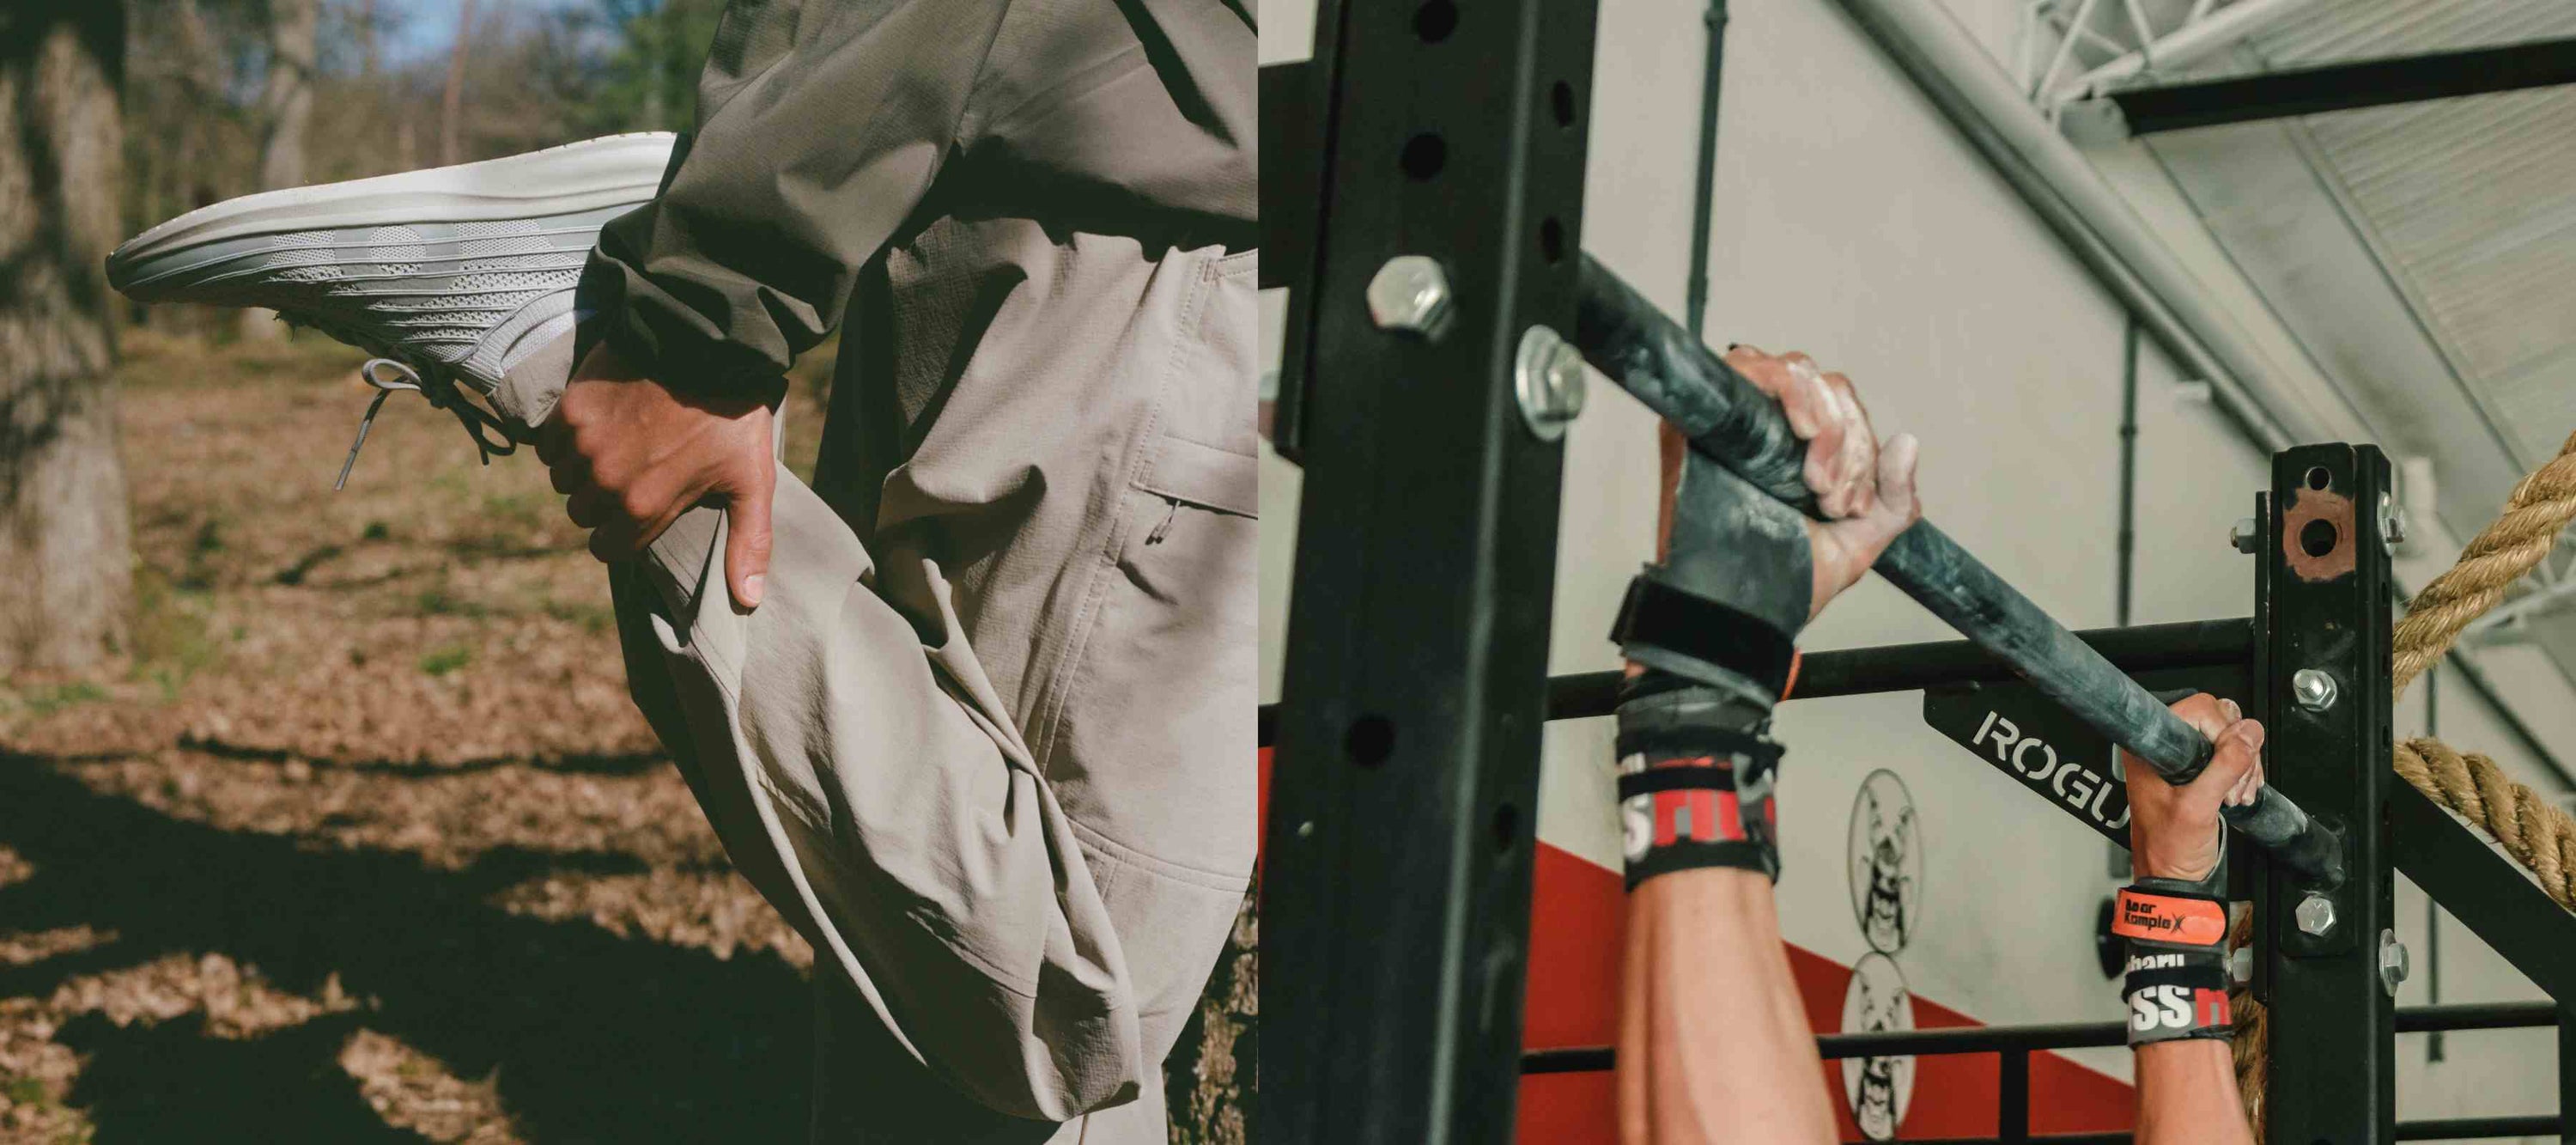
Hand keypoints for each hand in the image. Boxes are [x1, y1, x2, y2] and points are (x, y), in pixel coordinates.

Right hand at [537, 341, 775, 610]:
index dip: (622, 535)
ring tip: (615, 450)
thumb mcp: (751, 482)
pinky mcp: (569, 410)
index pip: (606, 549)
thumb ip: (748, 543)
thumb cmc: (734, 418)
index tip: (638, 514)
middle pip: (582, 515)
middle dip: (603, 504)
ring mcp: (583, 444)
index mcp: (644, 507)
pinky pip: (548, 446)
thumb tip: (748, 600)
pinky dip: (564, 442)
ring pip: (563, 480)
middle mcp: (606, 481)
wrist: (707, 346)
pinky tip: (596, 428)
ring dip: (581, 472)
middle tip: (632, 475)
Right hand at [1713, 346, 1921, 619]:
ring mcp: (1736, 419)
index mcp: (1799, 450)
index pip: (1840, 405)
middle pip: (1824, 383)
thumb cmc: (1786, 580)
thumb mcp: (1859, 540)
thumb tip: (1908, 442)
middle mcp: (1766, 428)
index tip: (1849, 506)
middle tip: (1832, 498)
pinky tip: (1805, 432)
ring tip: (1817, 481)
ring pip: (1796, 371)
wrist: (1742, 609)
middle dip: (1848, 440)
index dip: (1860, 445)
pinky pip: (1749, 367)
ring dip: (1825, 422)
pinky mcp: (1706, 419)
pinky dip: (1789, 389)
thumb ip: (1893, 498)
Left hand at [2121, 694, 2265, 882]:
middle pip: (2219, 718)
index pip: (2197, 708)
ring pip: (2231, 736)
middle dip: (2237, 751)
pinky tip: (2238, 792)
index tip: (2226, 760)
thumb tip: (2248, 734)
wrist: (2175, 876)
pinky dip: (2244, 771)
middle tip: (2233, 783)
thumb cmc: (2169, 847)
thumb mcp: (2198, 807)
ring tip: (2234, 794)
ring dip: (2244, 765)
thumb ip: (2224, 767)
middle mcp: (2165, 747)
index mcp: (2150, 748)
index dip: (2221, 731)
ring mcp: (2184, 758)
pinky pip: (2232, 753)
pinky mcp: (2200, 769)